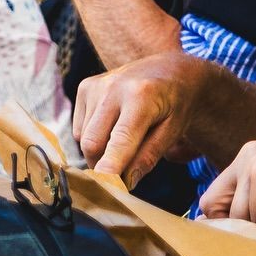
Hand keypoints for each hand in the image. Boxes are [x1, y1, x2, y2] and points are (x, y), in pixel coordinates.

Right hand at [72, 51, 210, 187]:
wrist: (169, 70)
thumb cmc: (175, 105)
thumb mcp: (173, 131)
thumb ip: (148, 156)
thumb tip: (125, 183)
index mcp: (141, 97)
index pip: (121, 139)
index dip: (110, 165)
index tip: (103, 186)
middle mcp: (113, 87)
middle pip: (93, 143)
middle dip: (103, 165)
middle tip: (121, 173)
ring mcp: (96, 85)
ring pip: (84, 139)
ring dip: (99, 151)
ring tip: (124, 141)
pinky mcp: (85, 87)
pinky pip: (79, 128)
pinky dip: (93, 137)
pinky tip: (113, 126)